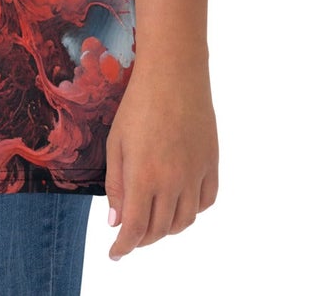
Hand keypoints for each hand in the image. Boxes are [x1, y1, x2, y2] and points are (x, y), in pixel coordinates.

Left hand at [104, 56, 218, 260]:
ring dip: (166, 227)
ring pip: (184, 221)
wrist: (174, 74)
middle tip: (130, 234)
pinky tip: (179, 201)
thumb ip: (116, 184)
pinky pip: (205, 201)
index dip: (124, 246)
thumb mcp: (116, 142)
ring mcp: (196, 174)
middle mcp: (173, 183)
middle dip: (142, 238)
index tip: (116, 253)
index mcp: (144, 177)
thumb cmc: (138, 104)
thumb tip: (117, 221)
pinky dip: (192, 209)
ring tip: (152, 219)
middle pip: (159, 229)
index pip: (135, 229)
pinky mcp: (212, 164)